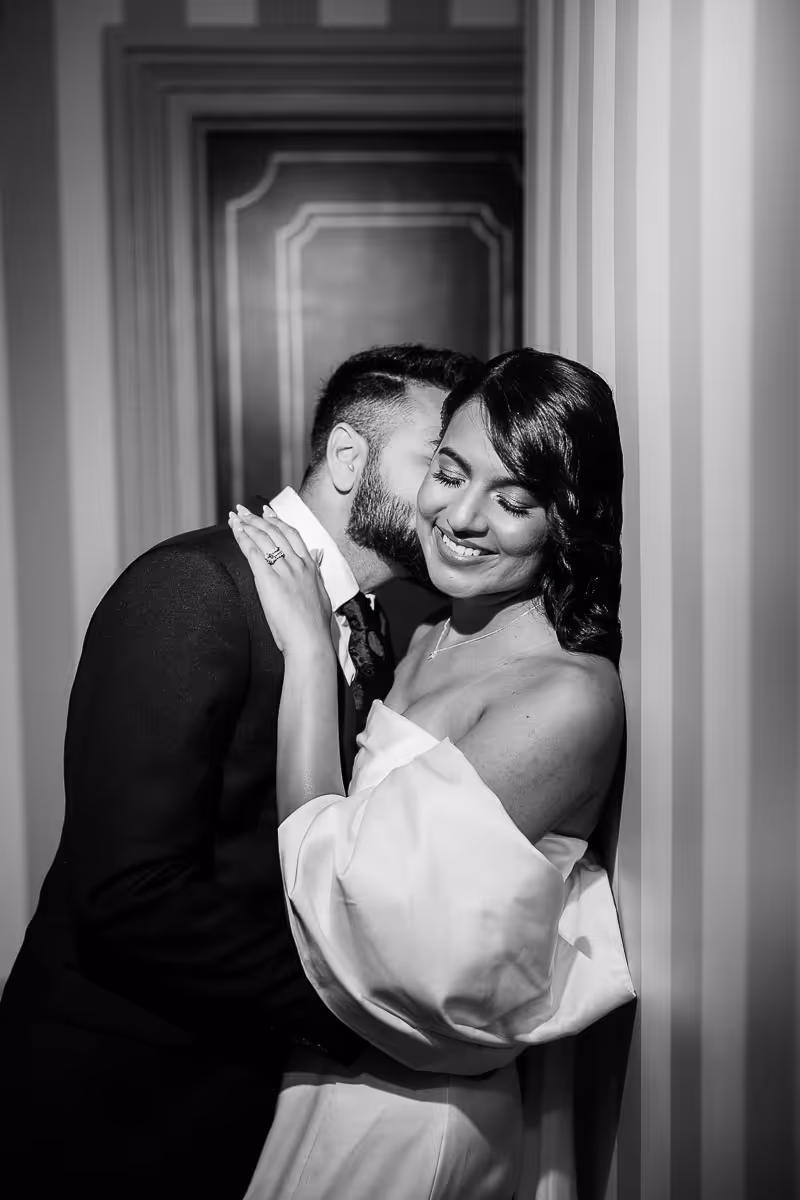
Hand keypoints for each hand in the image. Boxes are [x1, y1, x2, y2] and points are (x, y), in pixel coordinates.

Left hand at [229, 506, 333, 661]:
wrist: (310, 640)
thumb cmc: (314, 624)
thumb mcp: (321, 592)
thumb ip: (316, 571)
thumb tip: (317, 555)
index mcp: (310, 567)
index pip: (292, 534)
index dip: (277, 520)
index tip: (266, 512)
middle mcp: (298, 564)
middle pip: (275, 532)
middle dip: (257, 518)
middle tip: (243, 511)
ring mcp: (284, 571)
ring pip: (263, 539)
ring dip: (247, 525)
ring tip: (236, 517)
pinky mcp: (269, 580)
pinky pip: (254, 553)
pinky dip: (244, 539)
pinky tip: (236, 532)